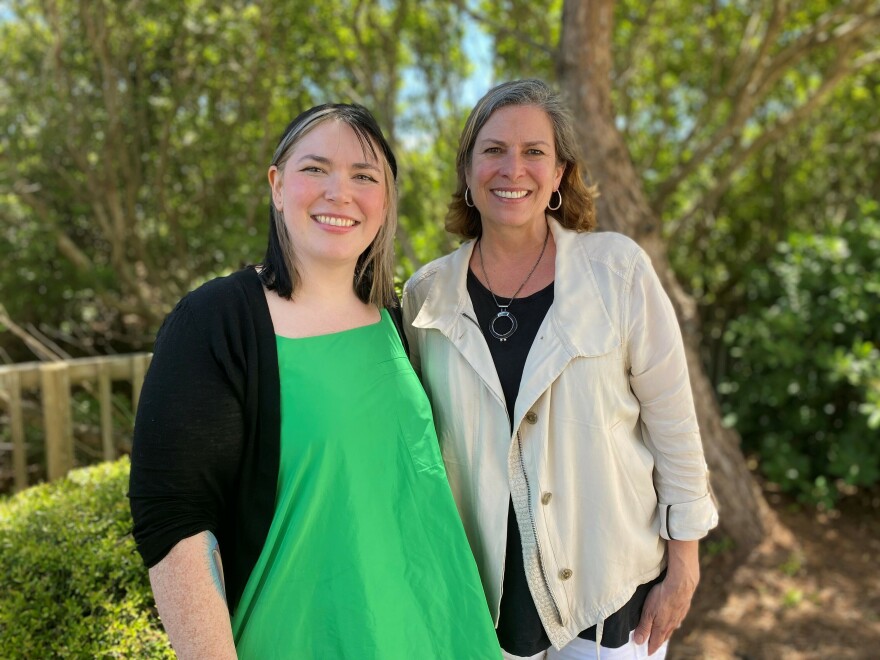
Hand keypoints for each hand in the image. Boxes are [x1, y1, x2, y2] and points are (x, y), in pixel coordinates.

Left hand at [632, 540, 698, 654]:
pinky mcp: (683, 608)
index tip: (646, 653)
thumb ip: (644, 627)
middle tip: (653, 645)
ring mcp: (678, 617)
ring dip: (665, 633)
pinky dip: (672, 623)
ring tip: (661, 635)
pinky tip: (672, 620)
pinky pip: (676, 619)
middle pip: (663, 637)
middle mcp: (671, 625)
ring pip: (671, 628)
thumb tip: (639, 642)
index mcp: (662, 627)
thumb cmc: (662, 597)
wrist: (681, 584)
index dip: (650, 648)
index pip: (655, 642)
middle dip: (657, 642)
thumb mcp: (648, 612)